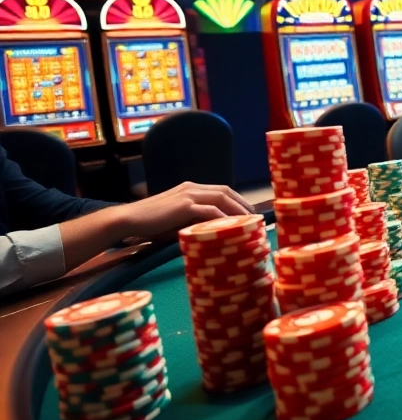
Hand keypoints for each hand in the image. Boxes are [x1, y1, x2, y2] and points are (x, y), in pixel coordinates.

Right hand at [57, 182, 253, 275]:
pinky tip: (232, 226)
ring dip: (238, 210)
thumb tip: (212, 231)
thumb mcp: (176, 220)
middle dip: (243, 203)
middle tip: (256, 217)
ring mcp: (188, 195)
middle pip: (226, 191)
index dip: (237, 200)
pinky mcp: (184, 205)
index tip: (249, 212)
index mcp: (190, 189)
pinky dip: (223, 217)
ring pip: (222, 198)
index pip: (221, 190)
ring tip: (250, 222)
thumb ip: (193, 221)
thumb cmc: (151, 224)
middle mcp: (192, 187)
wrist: (129, 220)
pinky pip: (210, 210)